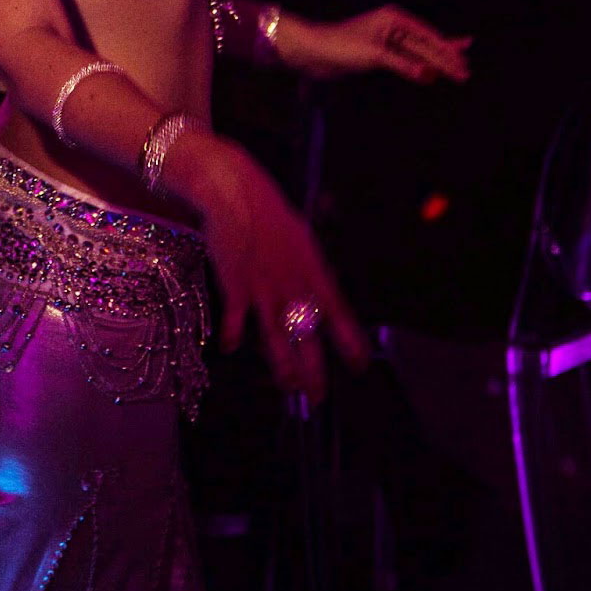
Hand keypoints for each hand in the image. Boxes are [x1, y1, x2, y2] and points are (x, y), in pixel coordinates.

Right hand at [172, 135, 368, 402]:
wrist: (236, 193)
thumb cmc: (269, 213)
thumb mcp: (302, 239)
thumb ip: (311, 270)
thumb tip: (321, 293)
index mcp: (313, 271)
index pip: (337, 313)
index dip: (349, 341)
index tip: (360, 364)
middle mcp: (292, 285)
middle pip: (307, 336)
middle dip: (314, 371)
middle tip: (318, 396)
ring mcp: (264, 288)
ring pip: (276, 338)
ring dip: (282, 367)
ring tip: (288, 386)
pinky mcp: (235, 285)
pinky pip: (235, 319)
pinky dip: (232, 335)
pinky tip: (230, 348)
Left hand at [292, 5, 470, 83]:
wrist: (312, 51)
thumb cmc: (341, 45)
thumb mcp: (375, 54)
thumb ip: (403, 64)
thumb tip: (429, 75)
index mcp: (394, 18)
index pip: (428, 36)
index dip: (447, 51)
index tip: (463, 63)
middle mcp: (393, 26)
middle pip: (425, 44)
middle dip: (445, 58)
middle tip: (466, 71)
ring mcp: (386, 40)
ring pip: (418, 53)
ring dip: (436, 63)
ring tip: (458, 68)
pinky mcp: (378, 54)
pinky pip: (406, 60)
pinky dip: (419, 67)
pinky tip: (431, 72)